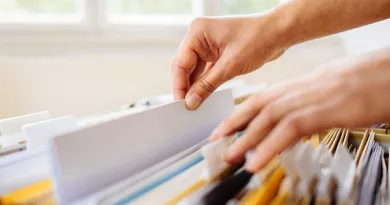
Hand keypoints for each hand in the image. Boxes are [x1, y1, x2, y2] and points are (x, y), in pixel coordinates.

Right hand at [172, 15, 287, 109]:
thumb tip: (191, 102)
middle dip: (186, 87)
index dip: (179, 85)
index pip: (180, 63)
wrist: (280, 32)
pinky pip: (206, 70)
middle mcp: (200, 36)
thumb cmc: (259, 38)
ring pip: (195, 70)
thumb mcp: (231, 66)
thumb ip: (207, 85)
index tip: (181, 104)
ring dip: (196, 86)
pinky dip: (206, 83)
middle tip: (187, 108)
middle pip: (185, 67)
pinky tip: (204, 96)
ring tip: (195, 105)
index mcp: (198, 32)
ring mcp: (208, 44)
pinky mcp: (217, 52)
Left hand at [210, 48, 389, 171]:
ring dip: (244, 140)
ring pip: (265, 120)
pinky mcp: (316, 114)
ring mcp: (303, 102)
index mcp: (291, 88)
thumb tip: (284, 130)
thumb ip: (297, 111)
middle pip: (254, 108)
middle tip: (215, 142)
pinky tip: (256, 162)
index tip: (222, 128)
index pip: (256, 101)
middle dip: (232, 126)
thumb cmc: (351, 86)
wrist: (377, 76)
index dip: (236, 115)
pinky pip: (286, 133)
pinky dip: (268, 148)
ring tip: (229, 156)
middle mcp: (292, 92)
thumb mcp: (316, 97)